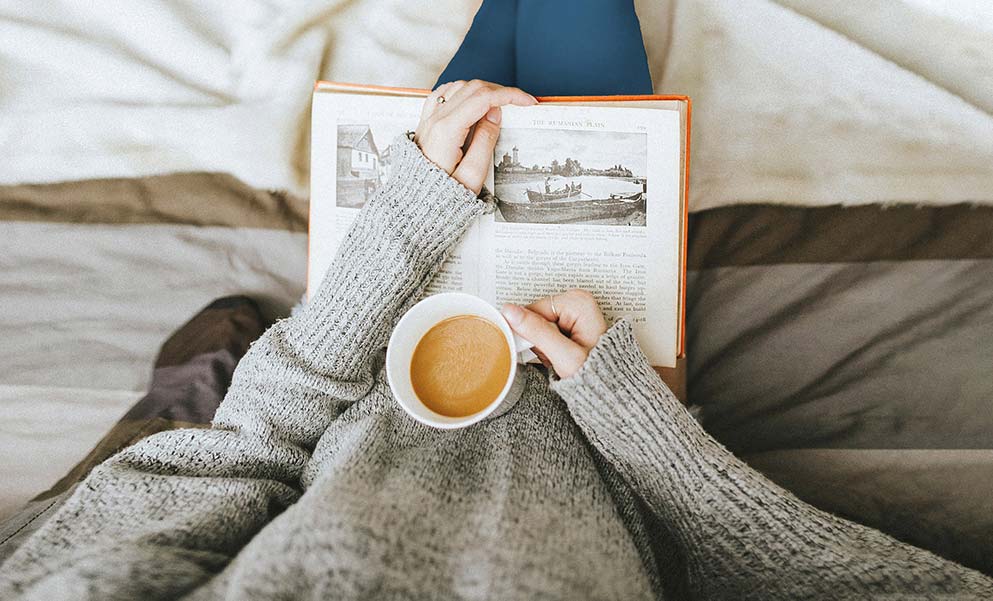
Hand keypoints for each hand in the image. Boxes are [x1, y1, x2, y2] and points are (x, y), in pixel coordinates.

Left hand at [414, 80, 536, 194]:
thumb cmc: (443, 195)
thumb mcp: (472, 175)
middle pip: (472, 88)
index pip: (482, 98)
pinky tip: (473, 100)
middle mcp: (435, 119)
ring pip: (459, 86)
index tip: (527, 102)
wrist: (417, 203)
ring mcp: (428, 118)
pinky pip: (444, 93)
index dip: (509, 95)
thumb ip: (486, 141)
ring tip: (499, 104)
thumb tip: (495, 113)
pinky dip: (463, 91)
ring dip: (482, 90)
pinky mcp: (426, 122)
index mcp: (447, 131)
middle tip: (518, 103)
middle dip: (500, 91)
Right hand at [501, 290, 607, 378]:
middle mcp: (576, 302)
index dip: (529, 332)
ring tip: (559, 358)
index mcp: (578, 302)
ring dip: (542, 346)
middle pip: (535, 317)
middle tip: (555, 355)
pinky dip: (547, 348)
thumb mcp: (565, 356)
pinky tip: (559, 356)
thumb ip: (537, 332)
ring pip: (537, 328)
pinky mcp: (569, 324)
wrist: (608, 390)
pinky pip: (544, 333)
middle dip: (538, 341)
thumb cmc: (597, 374)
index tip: (538, 348)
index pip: (533, 309)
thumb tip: (511, 312)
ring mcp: (573, 313)